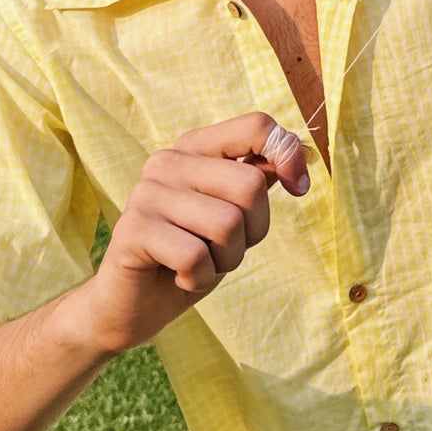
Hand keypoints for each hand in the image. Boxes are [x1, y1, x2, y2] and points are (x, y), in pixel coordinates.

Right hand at [79, 114, 310, 356]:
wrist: (131, 304)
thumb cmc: (189, 254)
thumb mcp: (232, 213)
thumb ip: (257, 178)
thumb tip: (299, 152)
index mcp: (195, 147)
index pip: (256, 126)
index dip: (288, 156)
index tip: (297, 188)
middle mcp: (168, 161)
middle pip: (250, 184)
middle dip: (254, 231)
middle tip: (224, 248)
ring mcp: (146, 193)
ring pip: (227, 225)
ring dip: (226, 259)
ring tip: (200, 264)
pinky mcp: (132, 230)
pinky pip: (195, 257)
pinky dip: (199, 279)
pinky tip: (180, 277)